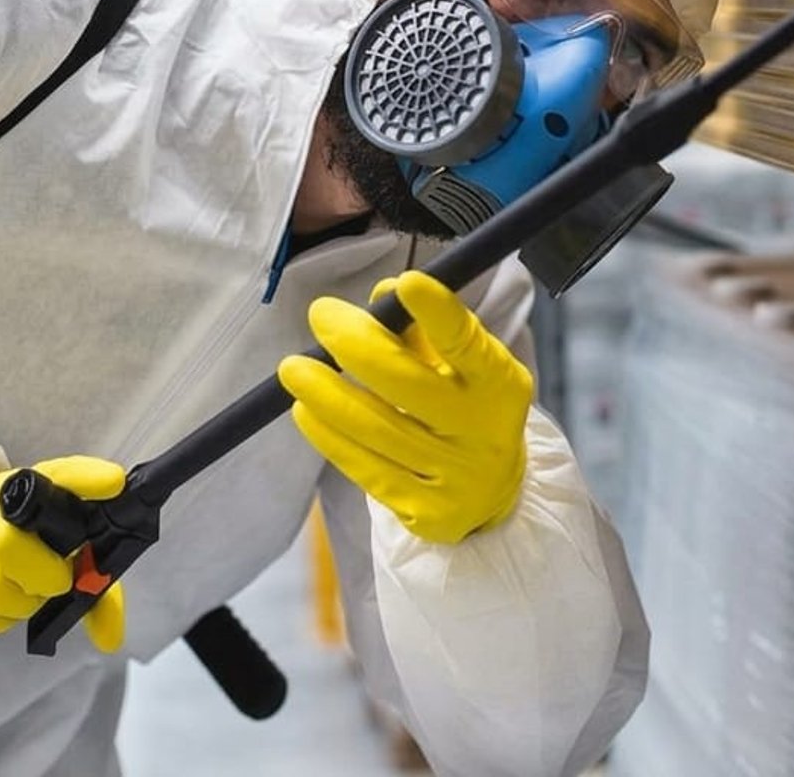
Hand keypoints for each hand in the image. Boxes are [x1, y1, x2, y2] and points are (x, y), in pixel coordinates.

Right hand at [0, 455, 126, 652]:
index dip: (85, 478)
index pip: (58, 474)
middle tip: (49, 583)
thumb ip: (86, 582)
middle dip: (42, 580)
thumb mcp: (41, 538)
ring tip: (19, 592)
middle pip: (11, 546)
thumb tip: (111, 640)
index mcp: (20, 488)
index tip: (113, 484)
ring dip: (17, 606)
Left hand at [279, 271, 532, 543]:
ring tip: (293, 368)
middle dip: (356, 345)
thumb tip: (383, 293)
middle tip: (320, 315)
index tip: (407, 283)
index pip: (468, 343)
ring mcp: (454, 476)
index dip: (439, 313)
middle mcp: (482, 432)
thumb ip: (424, 330)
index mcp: (500, 384)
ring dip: (327, 394)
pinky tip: (305, 411)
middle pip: (409, 385)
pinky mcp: (424, 511)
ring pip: (377, 430)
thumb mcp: (463, 367)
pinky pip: (365, 469)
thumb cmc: (467, 408)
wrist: (492, 493)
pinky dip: (329, 436)